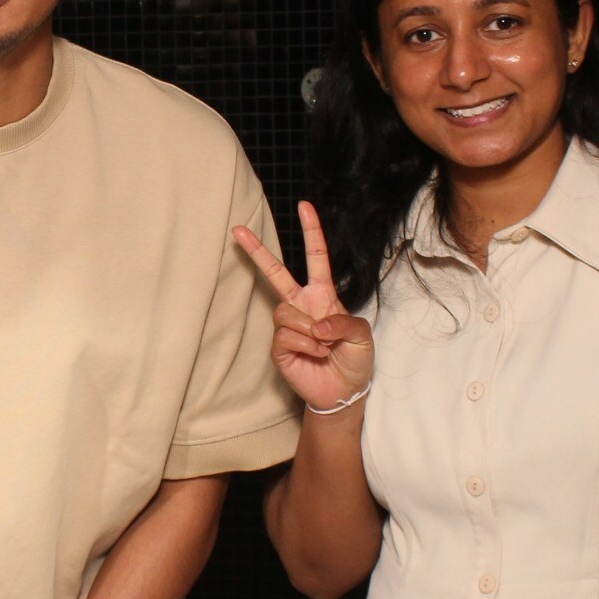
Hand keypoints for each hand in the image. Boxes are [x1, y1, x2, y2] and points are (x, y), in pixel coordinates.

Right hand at [233, 201, 374, 411]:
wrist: (344, 391)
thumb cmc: (355, 360)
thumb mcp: (362, 335)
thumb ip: (344, 322)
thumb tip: (316, 323)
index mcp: (322, 296)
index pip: (316, 258)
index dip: (311, 232)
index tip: (304, 206)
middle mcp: (301, 306)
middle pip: (275, 273)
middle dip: (256, 251)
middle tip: (237, 229)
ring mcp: (288, 326)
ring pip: (285, 312)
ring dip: (310, 330)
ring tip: (324, 345)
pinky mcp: (279, 348)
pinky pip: (286, 335)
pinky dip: (306, 345)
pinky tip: (316, 354)